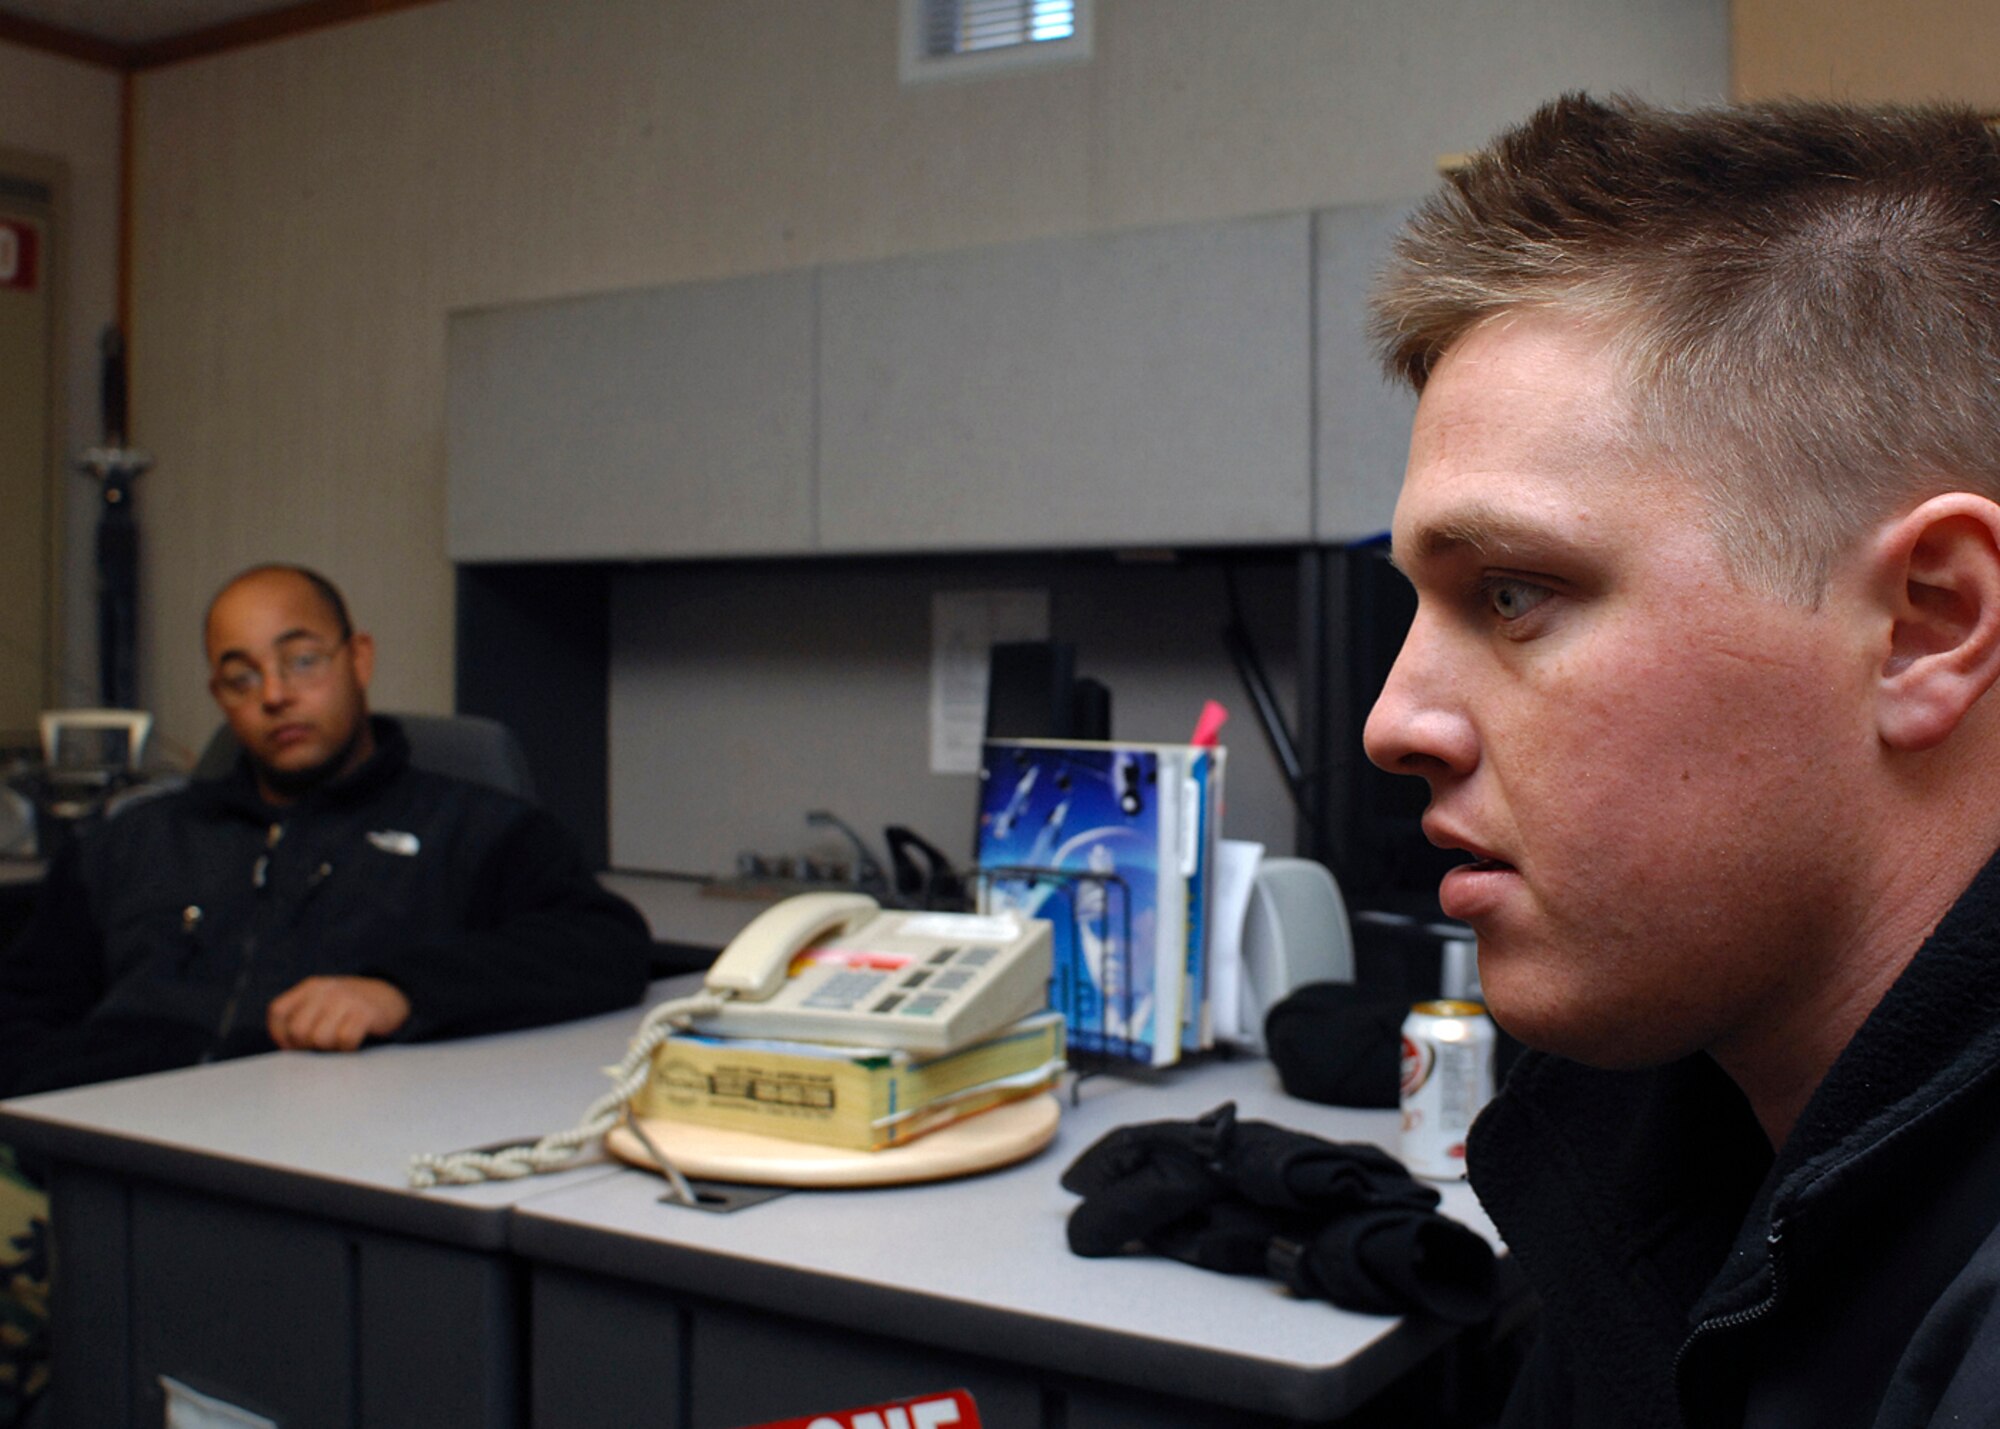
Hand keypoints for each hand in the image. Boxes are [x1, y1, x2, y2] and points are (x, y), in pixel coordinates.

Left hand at [266, 975, 411, 1051]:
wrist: (392, 997)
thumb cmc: (350, 1008)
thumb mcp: (323, 1002)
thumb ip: (301, 1017)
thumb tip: (287, 1048)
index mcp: (311, 986)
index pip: (278, 1012)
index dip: (281, 1035)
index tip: (296, 1044)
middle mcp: (326, 989)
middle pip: (297, 1030)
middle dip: (307, 1045)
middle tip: (323, 1045)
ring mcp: (347, 1000)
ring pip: (319, 1039)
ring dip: (330, 1048)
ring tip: (339, 1042)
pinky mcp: (366, 1013)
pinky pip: (345, 1040)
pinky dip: (348, 1048)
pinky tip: (354, 1043)